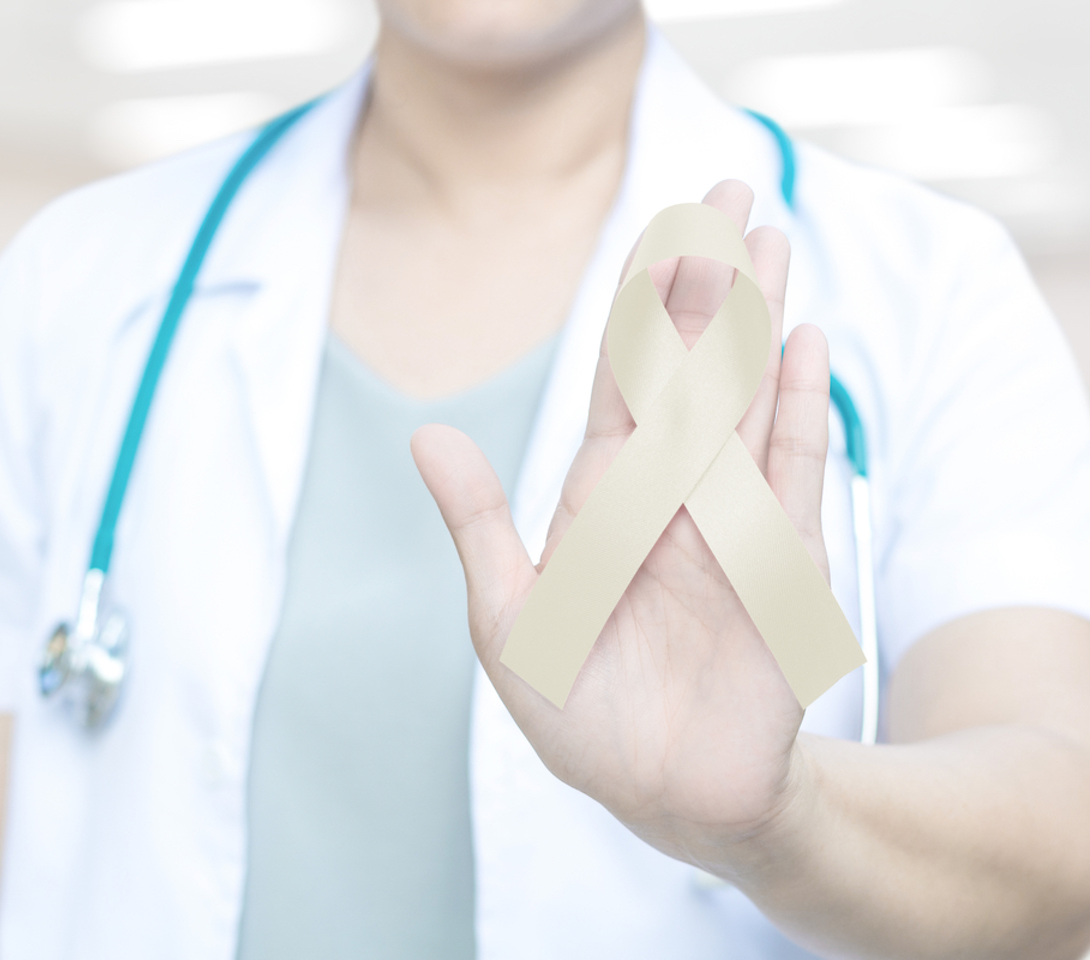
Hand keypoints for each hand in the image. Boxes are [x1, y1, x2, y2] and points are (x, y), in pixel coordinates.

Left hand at [412, 180, 831, 877]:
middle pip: (692, 364)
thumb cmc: (580, 713)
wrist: (664, 794)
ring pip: (746, 397)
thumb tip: (425, 433)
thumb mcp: (508, 622)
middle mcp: (669, 490)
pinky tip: (803, 345)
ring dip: (758, 320)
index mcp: (602, 496)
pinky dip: (800, 410)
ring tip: (772, 240)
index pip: (624, 377)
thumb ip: (478, 526)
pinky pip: (796, 472)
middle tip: (731, 188)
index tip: (659, 230)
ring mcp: (729, 518)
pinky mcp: (783, 562)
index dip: (639, 304)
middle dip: (709, 280)